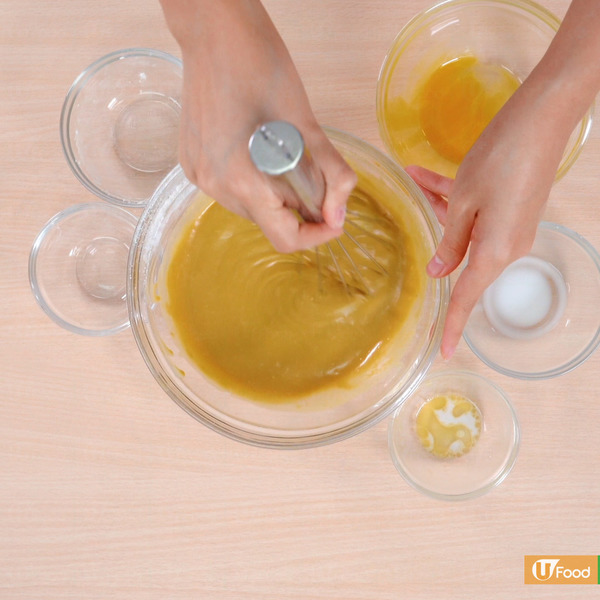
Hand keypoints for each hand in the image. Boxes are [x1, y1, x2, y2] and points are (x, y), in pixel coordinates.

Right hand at [162, 0, 355, 251]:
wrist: (213, 31)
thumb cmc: (260, 64)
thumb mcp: (306, 122)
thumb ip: (330, 173)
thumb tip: (339, 214)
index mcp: (241, 179)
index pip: (285, 238)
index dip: (317, 235)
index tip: (334, 218)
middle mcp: (214, 186)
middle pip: (269, 222)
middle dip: (298, 207)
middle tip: (312, 171)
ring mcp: (199, 176)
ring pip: (251, 208)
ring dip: (275, 194)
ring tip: (282, 155)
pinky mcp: (192, 164)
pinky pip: (231, 190)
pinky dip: (254, 182)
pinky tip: (258, 150)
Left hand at [406, 80, 569, 357]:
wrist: (543, 118)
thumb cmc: (499, 159)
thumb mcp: (464, 202)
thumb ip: (450, 242)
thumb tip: (439, 272)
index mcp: (493, 252)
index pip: (466, 297)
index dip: (452, 326)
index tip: (443, 353)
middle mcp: (506, 247)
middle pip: (460, 253)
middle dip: (437, 224)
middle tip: (418, 185)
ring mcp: (512, 230)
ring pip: (465, 228)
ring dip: (442, 204)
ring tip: (418, 172)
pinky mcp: (514, 212)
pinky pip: (478, 214)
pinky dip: (456, 197)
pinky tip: (428, 173)